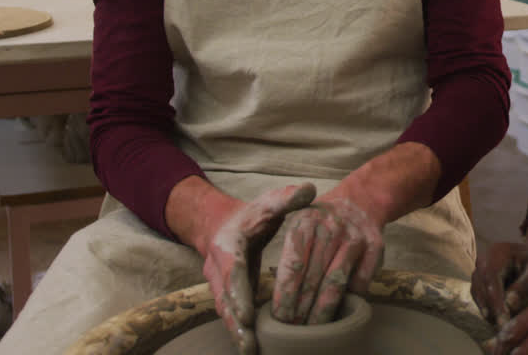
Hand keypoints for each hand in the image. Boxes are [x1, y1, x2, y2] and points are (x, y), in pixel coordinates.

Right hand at [202, 183, 316, 354]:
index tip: (247, 314)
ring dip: (237, 332)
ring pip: (226, 311)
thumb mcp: (268, 202)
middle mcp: (218, 268)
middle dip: (236, 322)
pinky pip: (232, 315)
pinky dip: (240, 331)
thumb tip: (309, 189)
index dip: (239, 294)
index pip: (232, 272)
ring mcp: (219, 284)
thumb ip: (288, 197)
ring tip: (250, 351)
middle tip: (248, 344)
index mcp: (228, 245)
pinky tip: (252, 347)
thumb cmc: (252, 215)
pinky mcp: (226, 295)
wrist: (222, 225)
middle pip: (225, 299)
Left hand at [270, 188, 385, 324]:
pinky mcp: (375, 246)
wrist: (358, 201)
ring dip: (323, 308)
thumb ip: (291, 253)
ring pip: (336, 281)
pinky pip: (361, 280)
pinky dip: (350, 297)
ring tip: (314, 326)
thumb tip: (281, 297)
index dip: (286, 293)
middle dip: (302, 306)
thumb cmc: (321, 221)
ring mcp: (355, 237)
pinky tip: (340, 309)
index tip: (280, 314)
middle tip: (293, 325)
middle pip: (313, 277)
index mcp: (306, 221)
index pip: (293, 265)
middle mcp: (331, 227)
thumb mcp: (299, 224)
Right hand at [471, 241, 527, 326]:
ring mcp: (479, 271)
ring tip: (503, 327)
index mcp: (497, 252)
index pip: (491, 277)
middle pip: (480, 287)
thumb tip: (509, 305)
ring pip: (478, 295)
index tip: (503, 321)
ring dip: (489, 311)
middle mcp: (483, 260)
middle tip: (503, 329)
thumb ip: (525, 286)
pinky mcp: (480, 283)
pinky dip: (489, 310)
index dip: (495, 301)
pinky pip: (480, 299)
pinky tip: (500, 321)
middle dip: (491, 309)